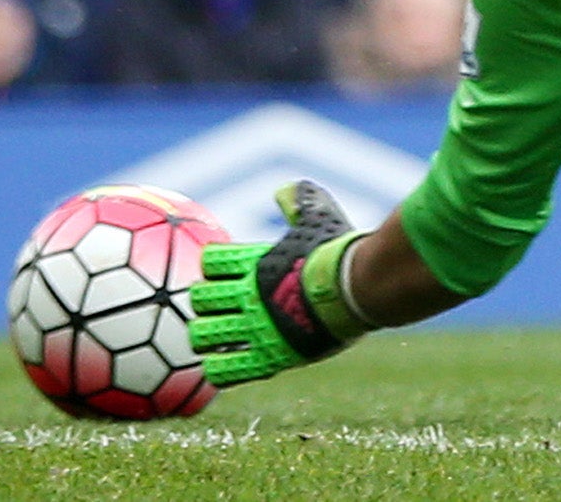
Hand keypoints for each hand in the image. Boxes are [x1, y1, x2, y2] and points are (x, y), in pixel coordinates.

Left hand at [191, 181, 372, 385]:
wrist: (359, 289)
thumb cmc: (341, 254)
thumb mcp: (321, 220)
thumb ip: (300, 204)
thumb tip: (283, 190)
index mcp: (257, 262)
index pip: (212, 261)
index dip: (212, 265)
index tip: (220, 270)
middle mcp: (249, 294)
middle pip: (201, 297)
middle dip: (204, 300)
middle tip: (213, 305)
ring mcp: (256, 327)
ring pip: (204, 335)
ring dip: (204, 335)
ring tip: (209, 336)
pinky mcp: (268, 357)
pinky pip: (225, 369)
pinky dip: (217, 367)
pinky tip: (218, 364)